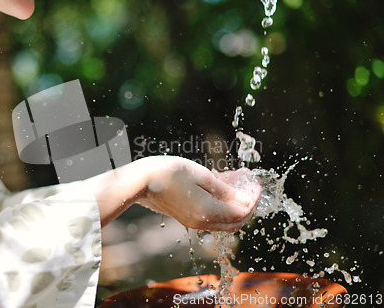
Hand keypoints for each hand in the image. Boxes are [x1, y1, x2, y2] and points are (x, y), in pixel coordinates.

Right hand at [136, 156, 260, 231]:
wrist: (140, 181)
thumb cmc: (168, 173)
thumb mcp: (200, 175)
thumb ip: (224, 189)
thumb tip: (244, 199)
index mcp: (208, 212)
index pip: (242, 212)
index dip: (253, 199)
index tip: (255, 183)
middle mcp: (202, 222)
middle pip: (235, 221)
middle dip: (247, 205)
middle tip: (250, 186)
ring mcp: (193, 222)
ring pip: (224, 221)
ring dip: (235, 204)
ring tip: (236, 181)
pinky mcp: (187, 217)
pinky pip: (212, 216)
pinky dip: (222, 205)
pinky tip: (220, 186)